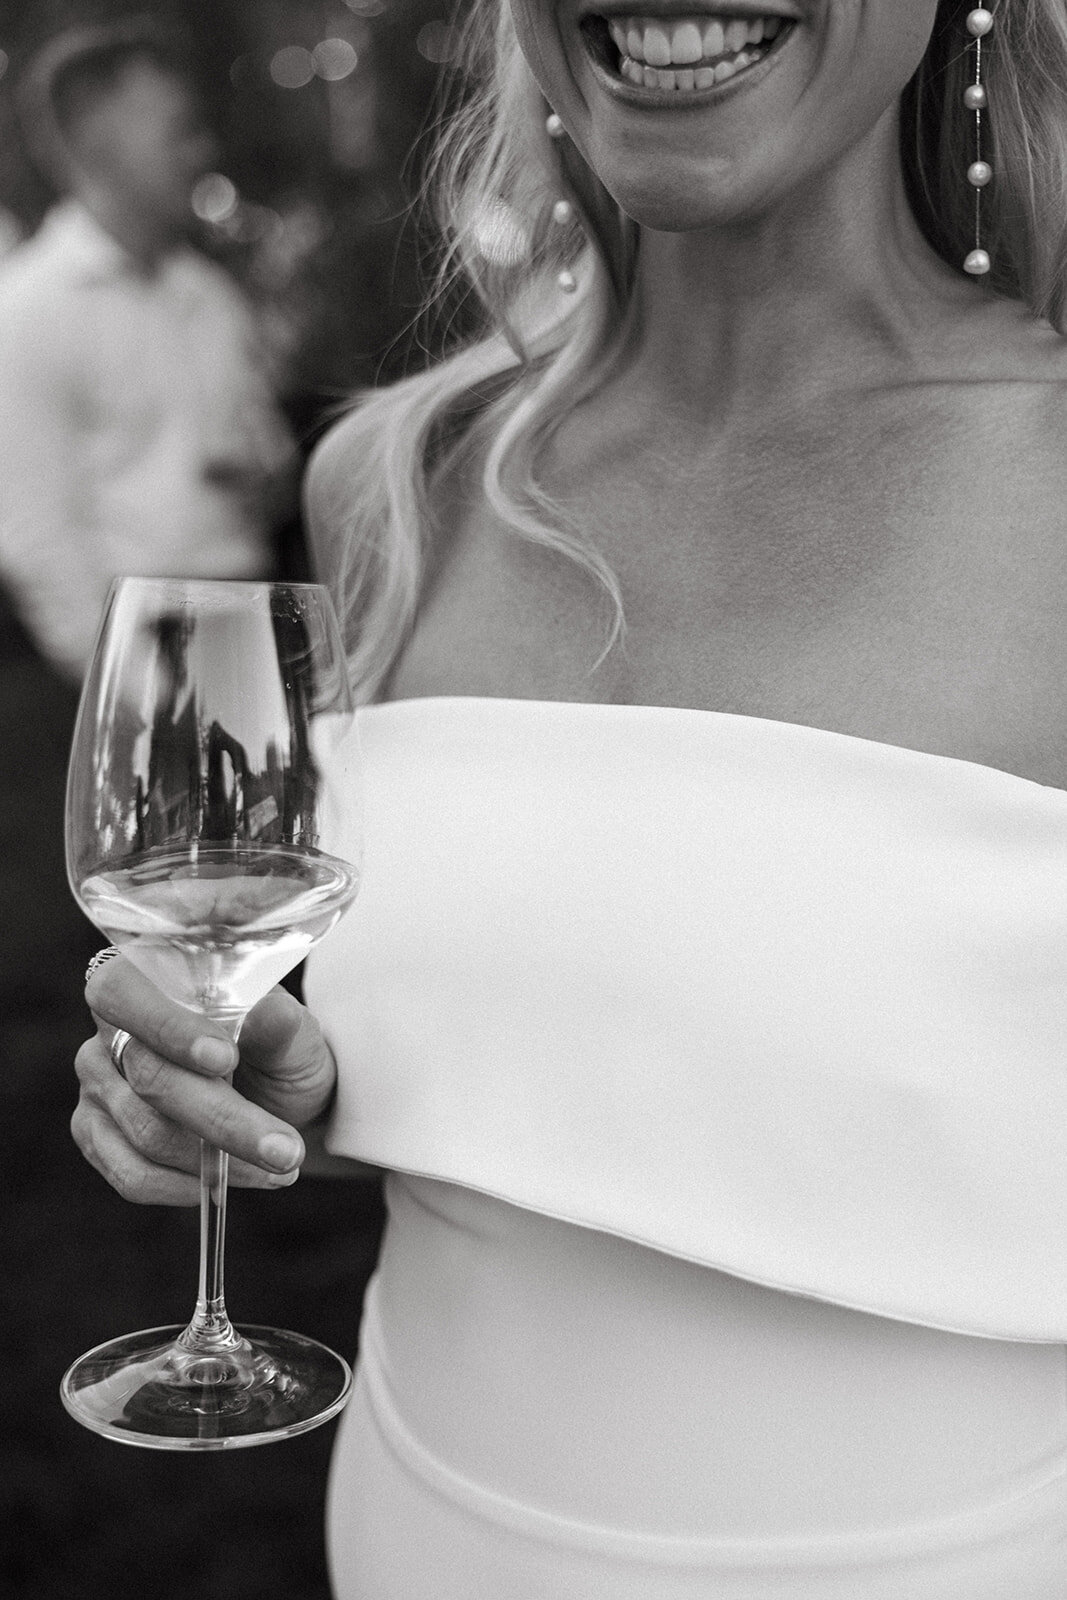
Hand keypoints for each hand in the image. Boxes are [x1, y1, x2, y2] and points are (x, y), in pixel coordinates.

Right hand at [73, 956, 336, 1205]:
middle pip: (150, 1077)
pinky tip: (230, 1182)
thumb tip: (271, 1012)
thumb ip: (280, 1025)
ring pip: (146, 1134)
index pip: (125, 992)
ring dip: (218, 1160)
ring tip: (280, 1166)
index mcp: (146, 977)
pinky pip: (132, 1174)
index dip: (169, 1028)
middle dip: (224, 1119)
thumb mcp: (294, 1035)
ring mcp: (98, 1085)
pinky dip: (187, 1186)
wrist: (276, 1096)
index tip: (226, 1060)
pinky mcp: (95, 1135)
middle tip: (286, 1150)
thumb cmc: (279, 1051)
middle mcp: (110, 1030)